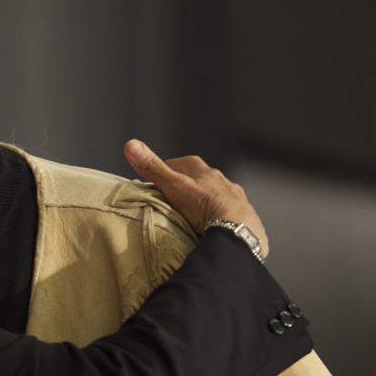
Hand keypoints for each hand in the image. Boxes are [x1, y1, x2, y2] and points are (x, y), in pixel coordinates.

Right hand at [124, 139, 268, 259]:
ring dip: (206, 202)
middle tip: (173, 198)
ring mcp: (235, 199)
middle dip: (188, 186)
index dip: (168, 169)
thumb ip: (152, 168)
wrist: (236, 231)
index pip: (182, 163)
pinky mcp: (245, 217)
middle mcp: (222, 181)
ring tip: (193, 216)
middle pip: (201, 179)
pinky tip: (213, 227)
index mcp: (204, 171)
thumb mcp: (173, 186)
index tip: (156, 179)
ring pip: (217, 196)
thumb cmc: (204, 206)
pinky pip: (229, 213)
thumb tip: (130, 144)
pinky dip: (220, 217)